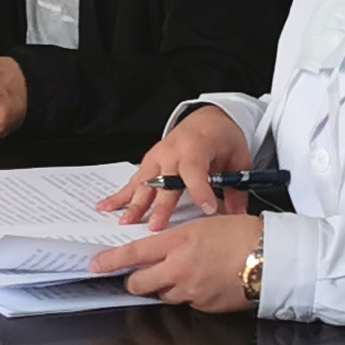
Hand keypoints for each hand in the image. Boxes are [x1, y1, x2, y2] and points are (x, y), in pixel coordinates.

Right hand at [105, 109, 252, 220]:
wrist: (206, 119)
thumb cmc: (221, 137)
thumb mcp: (238, 158)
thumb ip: (236, 187)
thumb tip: (239, 214)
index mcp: (196, 146)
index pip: (195, 170)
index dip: (200, 190)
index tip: (208, 209)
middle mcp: (172, 151)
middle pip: (165, 180)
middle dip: (160, 204)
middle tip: (156, 225)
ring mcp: (157, 157)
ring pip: (145, 182)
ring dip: (135, 203)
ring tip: (127, 221)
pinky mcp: (148, 163)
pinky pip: (133, 180)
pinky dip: (120, 195)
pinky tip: (105, 206)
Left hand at [113, 213, 267, 311]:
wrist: (273, 258)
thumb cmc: (244, 234)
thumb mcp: (205, 225)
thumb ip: (178, 240)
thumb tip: (161, 249)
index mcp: (177, 243)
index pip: (134, 254)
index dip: (111, 261)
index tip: (95, 265)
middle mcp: (179, 270)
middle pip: (140, 284)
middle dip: (136, 281)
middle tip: (140, 277)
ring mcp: (191, 292)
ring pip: (164, 295)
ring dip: (166, 288)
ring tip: (187, 274)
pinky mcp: (205, 307)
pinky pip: (187, 304)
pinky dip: (189, 296)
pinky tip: (206, 284)